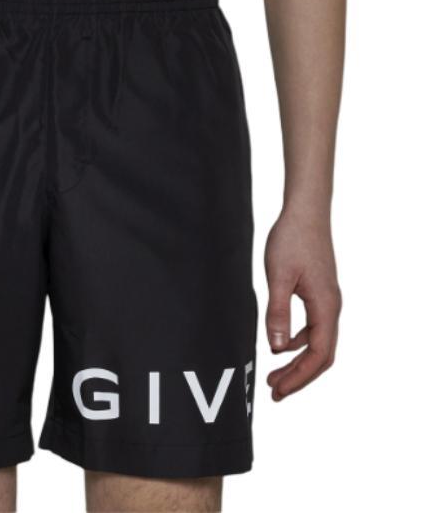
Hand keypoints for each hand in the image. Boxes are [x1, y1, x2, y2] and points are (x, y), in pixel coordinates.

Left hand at [264, 207, 341, 400]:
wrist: (305, 213)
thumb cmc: (292, 240)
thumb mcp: (278, 277)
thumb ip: (278, 312)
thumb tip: (276, 348)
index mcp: (326, 307)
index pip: (318, 355)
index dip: (299, 377)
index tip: (279, 390)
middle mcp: (331, 307)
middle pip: (320, 354)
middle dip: (299, 377)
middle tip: (275, 392)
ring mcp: (326, 300)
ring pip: (317, 342)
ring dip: (297, 362)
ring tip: (275, 376)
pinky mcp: (318, 293)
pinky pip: (312, 328)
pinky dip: (297, 342)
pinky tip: (281, 345)